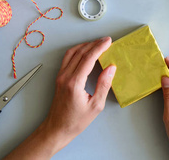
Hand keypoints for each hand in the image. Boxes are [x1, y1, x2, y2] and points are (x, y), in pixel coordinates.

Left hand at [4, 37, 115, 159]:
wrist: (57, 128)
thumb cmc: (76, 121)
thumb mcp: (96, 106)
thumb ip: (104, 85)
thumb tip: (111, 68)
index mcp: (75, 83)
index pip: (88, 58)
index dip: (99, 47)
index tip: (108, 41)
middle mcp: (65, 76)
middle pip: (80, 52)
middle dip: (94, 44)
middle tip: (106, 40)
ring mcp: (60, 76)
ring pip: (72, 53)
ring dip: (85, 45)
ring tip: (97, 43)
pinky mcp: (59, 77)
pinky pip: (67, 58)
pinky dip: (78, 50)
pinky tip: (85, 51)